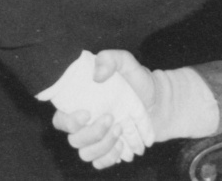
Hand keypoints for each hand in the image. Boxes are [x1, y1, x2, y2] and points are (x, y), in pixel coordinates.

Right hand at [52, 50, 155, 169]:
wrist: (160, 101)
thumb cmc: (138, 81)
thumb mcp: (127, 63)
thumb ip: (111, 59)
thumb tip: (97, 75)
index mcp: (81, 104)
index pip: (61, 119)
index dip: (69, 121)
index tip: (88, 113)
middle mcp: (85, 124)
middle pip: (74, 139)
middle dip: (92, 132)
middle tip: (111, 118)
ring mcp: (96, 140)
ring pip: (86, 154)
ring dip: (103, 145)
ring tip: (121, 130)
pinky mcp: (108, 150)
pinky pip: (99, 163)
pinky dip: (110, 157)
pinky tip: (122, 145)